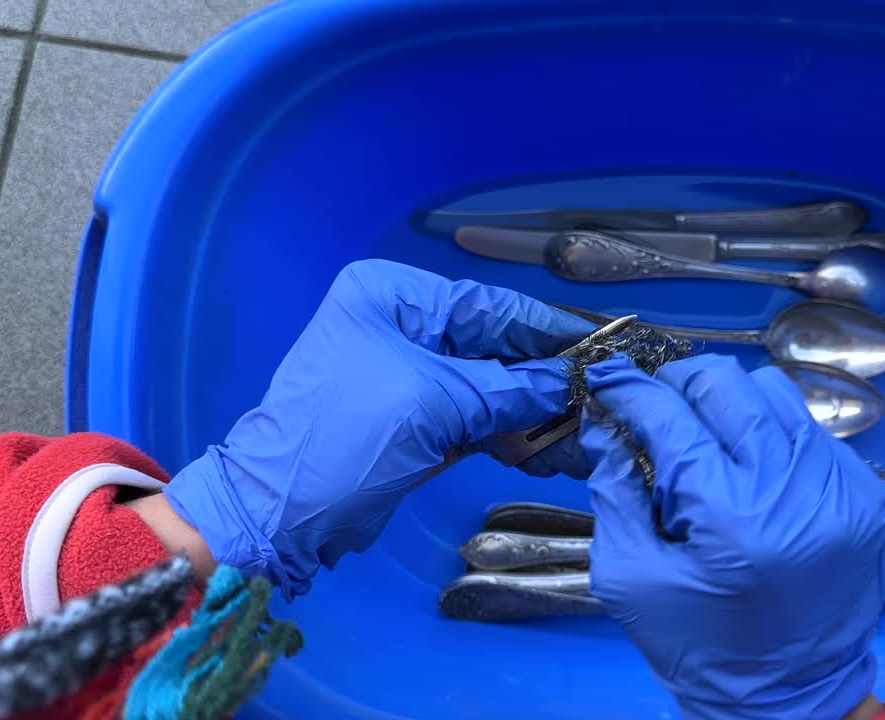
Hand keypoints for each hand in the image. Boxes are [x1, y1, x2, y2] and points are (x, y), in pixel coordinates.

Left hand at [164, 260, 593, 597]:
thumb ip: (508, 390)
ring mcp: (406, 370)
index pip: (486, 304)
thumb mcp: (433, 406)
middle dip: (543, 373)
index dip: (546, 326)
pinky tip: (546, 448)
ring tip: (580, 427)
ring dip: (531, 409)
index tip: (603, 340)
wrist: (281, 516)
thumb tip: (573, 383)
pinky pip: (473, 414)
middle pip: (491, 343)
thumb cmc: (347, 442)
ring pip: (487, 382)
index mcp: (392, 296)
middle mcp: (400, 322)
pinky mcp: (414, 414)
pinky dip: (507, 432)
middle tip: (600, 388)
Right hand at [580, 354, 884, 719]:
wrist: (794, 698)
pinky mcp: (869, 495)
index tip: (606, 379)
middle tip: (658, 404)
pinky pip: (812, 431)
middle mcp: (795, 491)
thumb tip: (604, 420)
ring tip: (709, 435)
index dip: (630, 390)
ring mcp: (842, 488)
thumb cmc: (699, 646)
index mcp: (730, 520)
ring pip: (775, 393)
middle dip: (680, 384)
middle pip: (728, 385)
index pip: (672, 418)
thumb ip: (614, 491)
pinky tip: (755, 468)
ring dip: (730, 402)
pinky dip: (774, 434)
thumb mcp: (630, 578)